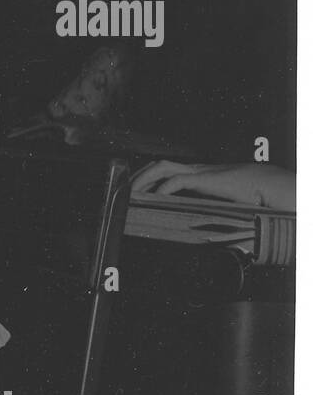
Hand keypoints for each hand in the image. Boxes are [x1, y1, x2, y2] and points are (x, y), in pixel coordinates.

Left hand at [132, 160, 294, 210]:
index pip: (164, 169)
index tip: (131, 190)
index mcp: (198, 174)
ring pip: (162, 167)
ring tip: (131, 194)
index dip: (146, 176)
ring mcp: (200, 172)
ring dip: (144, 179)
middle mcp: (196, 169)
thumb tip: (198, 230)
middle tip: (122, 191)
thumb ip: (206, 208)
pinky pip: (178, 180)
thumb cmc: (251, 196)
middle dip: (137, 175)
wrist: (272, 186)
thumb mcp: (222, 202)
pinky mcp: (206, 179)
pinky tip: (154, 199)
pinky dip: (162, 189)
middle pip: (158, 165)